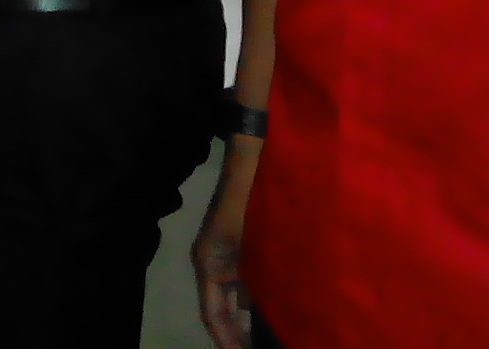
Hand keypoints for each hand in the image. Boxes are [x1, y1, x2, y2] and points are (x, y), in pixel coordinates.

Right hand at [191, 142, 261, 348]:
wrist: (255, 158)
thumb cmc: (250, 200)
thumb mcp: (251, 245)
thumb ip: (253, 284)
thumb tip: (256, 318)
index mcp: (209, 264)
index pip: (213, 315)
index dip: (227, 340)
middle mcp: (215, 262)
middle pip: (225, 308)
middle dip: (240, 332)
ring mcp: (231, 253)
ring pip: (239, 296)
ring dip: (252, 317)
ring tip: (272, 337)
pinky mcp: (245, 245)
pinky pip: (250, 281)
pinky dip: (260, 298)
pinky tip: (279, 310)